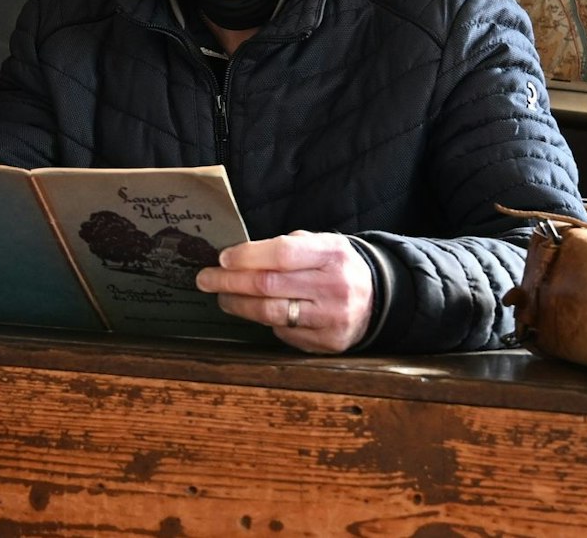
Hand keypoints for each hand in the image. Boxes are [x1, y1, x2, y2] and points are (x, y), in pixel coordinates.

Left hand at [196, 230, 374, 353]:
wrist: (380, 298)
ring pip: (271, 313)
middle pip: (268, 285)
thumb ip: (287, 247)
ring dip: (239, 305)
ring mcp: (332, 318)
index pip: (281, 253)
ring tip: (222, 297)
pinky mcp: (328, 342)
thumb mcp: (322, 244)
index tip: (222, 259)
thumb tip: (237, 256)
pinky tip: (258, 313)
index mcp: (332, 254)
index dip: (246, 256)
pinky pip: (284, 333)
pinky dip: (266, 322)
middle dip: (229, 282)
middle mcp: (333, 286)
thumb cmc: (337, 266)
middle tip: (205, 279)